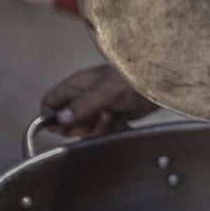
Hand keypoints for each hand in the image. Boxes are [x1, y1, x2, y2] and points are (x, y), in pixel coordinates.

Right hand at [40, 64, 157, 136]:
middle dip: (79, 125)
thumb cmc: (133, 79)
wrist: (159, 85)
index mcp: (77, 86)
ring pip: (82, 128)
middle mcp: (83, 97)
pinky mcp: (109, 116)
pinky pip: (98, 131)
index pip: (50, 104)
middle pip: (65, 121)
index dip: (51, 117)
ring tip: (111, 116)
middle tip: (95, 118)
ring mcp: (96, 107)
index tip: (64, 126)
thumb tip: (61, 119)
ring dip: (95, 128)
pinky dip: (105, 131)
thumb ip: (83, 105)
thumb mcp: (106, 92)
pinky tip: (116, 121)